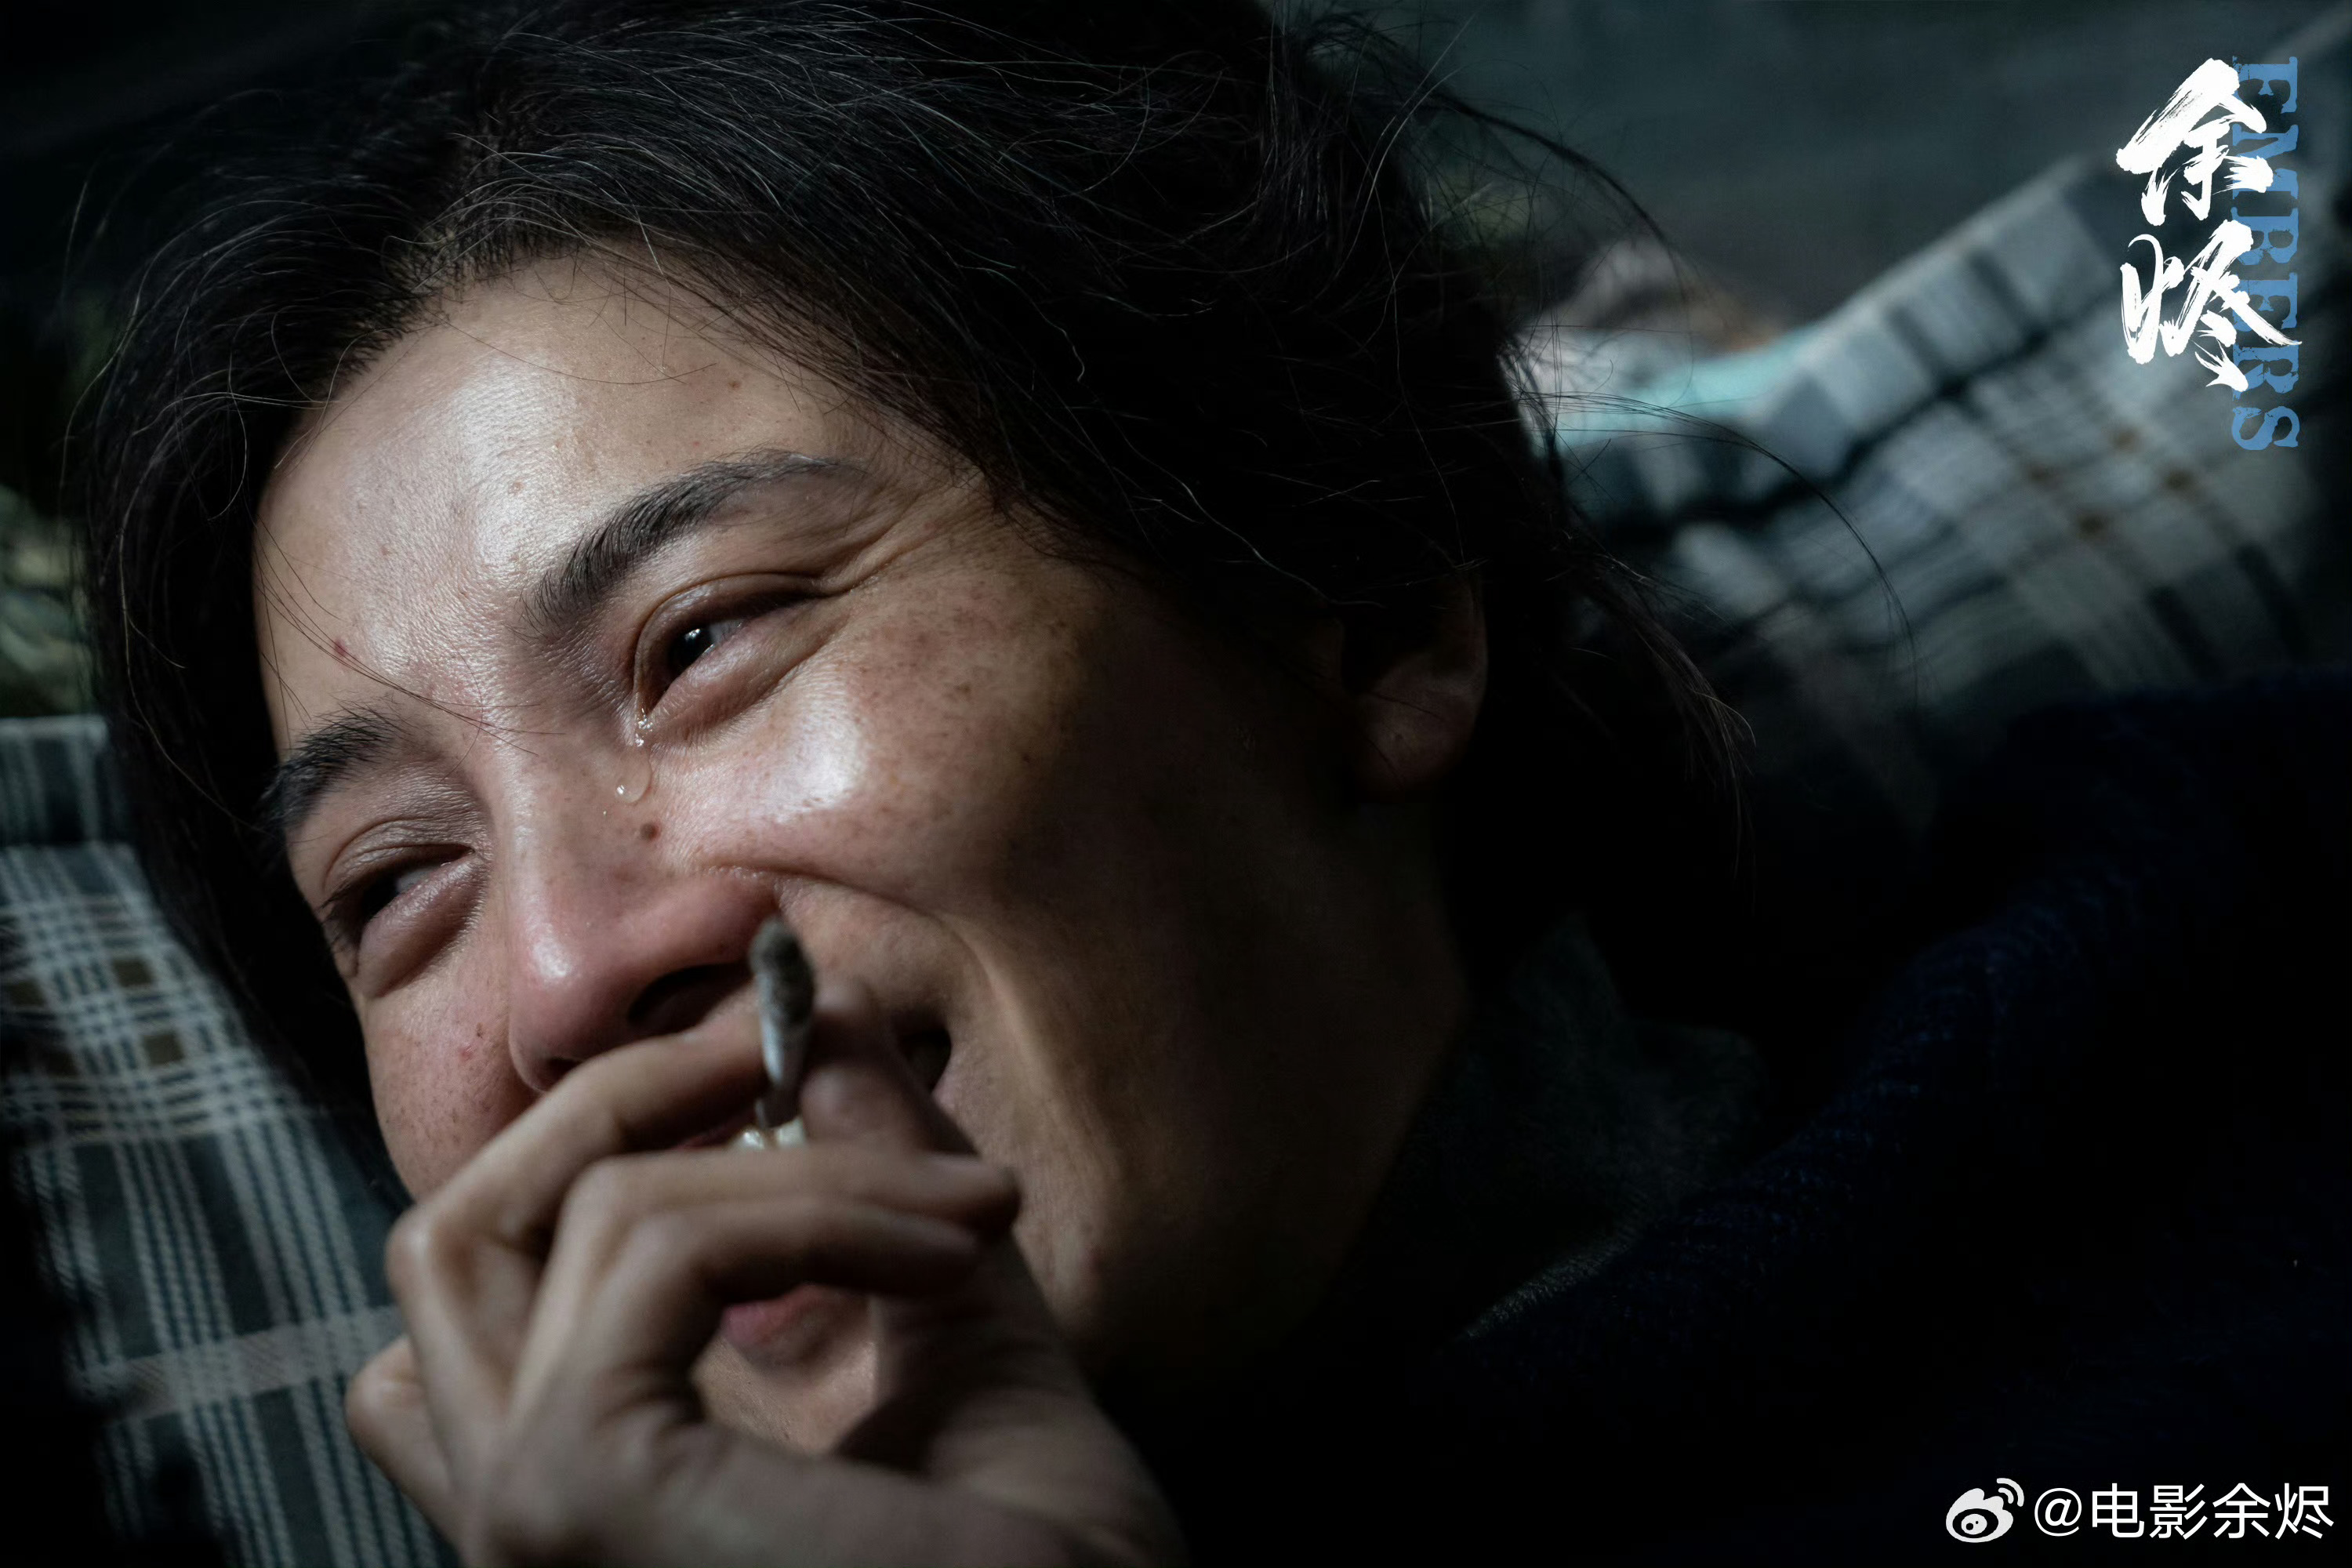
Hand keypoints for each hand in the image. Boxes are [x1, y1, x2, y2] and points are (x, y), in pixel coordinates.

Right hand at [345, 983, 1184, 1565]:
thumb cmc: (1041, 1567)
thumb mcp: (952, 1330)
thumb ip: (873, 1176)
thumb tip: (827, 1003)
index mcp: (592, 1479)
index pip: (471, 1291)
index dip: (588, 1146)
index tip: (765, 1070)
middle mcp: (520, 1507)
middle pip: (452, 1235)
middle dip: (618, 1098)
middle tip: (777, 1044)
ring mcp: (528, 1512)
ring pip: (569, 1217)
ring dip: (792, 1159)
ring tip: (955, 1205)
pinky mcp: (577, 1497)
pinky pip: (655, 1251)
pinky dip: (817, 1205)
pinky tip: (948, 1249)